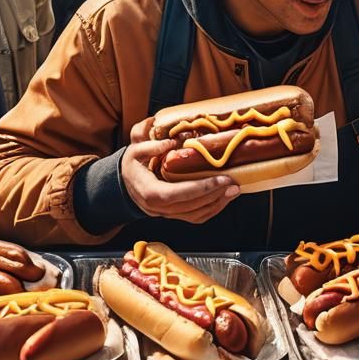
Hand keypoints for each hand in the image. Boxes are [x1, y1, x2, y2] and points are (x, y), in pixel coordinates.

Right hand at [120, 118, 238, 224]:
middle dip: (216, 195)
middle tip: (234, 183)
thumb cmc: (132, 165)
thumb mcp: (134, 151)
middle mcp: (160, 209)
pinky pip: (195, 217)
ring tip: (233, 191)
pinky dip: (211, 210)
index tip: (221, 179)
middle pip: (192, 206)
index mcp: (151, 192)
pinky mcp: (174, 215)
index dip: (202, 188)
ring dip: (217, 204)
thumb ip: (149, 145)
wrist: (124, 184)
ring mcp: (167, 214)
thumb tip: (170, 142)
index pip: (180, 194)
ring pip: (196, 215)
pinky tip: (223, 199)